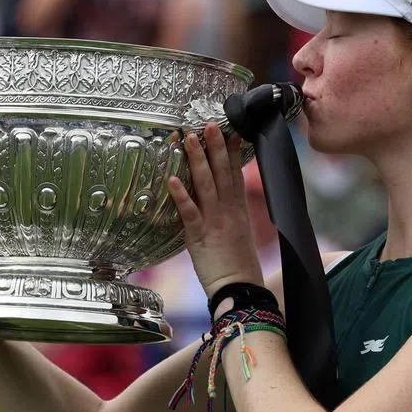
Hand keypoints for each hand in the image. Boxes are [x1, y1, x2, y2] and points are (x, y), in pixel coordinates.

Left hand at [167, 122, 262, 299]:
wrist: (240, 288)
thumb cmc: (238, 265)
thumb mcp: (240, 233)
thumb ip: (232, 214)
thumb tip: (226, 200)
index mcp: (238, 209)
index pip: (235, 174)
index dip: (232, 151)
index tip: (229, 130)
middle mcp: (229, 211)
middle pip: (222, 172)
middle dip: (215, 146)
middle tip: (208, 123)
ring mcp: (215, 221)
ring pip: (206, 184)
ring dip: (197, 160)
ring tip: (188, 139)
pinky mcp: (201, 235)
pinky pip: (190, 211)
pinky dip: (181, 195)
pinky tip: (172, 179)